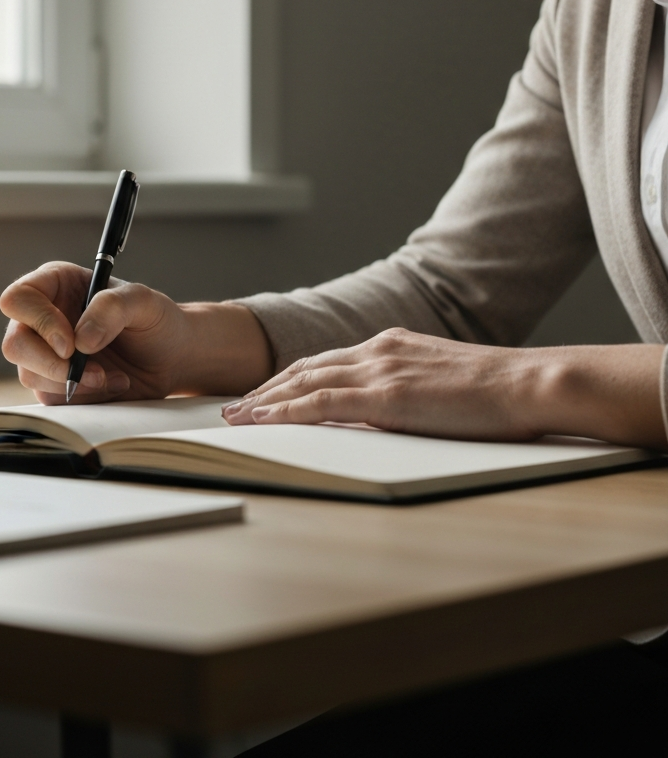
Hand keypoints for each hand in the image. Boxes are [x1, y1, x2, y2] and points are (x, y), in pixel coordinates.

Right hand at [0, 262, 272, 404]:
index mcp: (55, 285)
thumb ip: (112, 308)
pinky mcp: (54, 384)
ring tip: (115, 376)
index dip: (38, 322)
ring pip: (29, 375)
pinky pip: (50, 398)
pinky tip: (113, 385)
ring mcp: (45, 353)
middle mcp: (43, 318)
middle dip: (52, 364)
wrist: (172, 357)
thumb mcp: (144, 302)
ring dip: (75, 384)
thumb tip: (80, 340)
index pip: (18, 299)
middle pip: (15, 344)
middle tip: (96, 371)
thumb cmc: (156, 321)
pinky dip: (84, 397)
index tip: (71, 344)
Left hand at [222, 328, 667, 448]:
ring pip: (302, 382)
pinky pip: (318, 402)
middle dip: (266, 389)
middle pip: (304, 368)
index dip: (290, 379)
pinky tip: (261, 421)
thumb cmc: (498, 392)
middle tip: (236, 408)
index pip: (326, 362)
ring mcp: (378, 368)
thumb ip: (406, 389)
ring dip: (264, 401)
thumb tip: (382, 411)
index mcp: (391, 345)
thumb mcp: (441, 382)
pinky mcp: (384, 394)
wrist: (530, 383)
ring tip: (236, 418)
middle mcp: (377, 349)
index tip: (265, 394)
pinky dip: (283, 411)